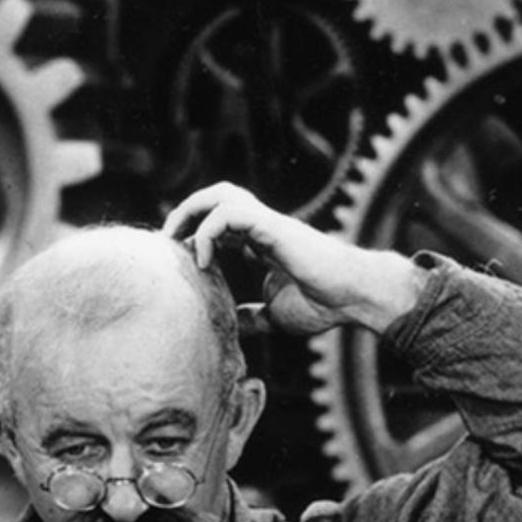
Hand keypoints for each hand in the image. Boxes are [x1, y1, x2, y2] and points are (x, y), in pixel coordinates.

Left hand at [161, 181, 424, 335]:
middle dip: (186, 211)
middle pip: (217, 196)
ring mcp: (268, 224)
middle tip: (167, 240)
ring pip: (221, 194)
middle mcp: (262, 227)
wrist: (354, 296)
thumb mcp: (276, 315)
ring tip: (176, 242)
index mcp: (261, 243)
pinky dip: (208, 232)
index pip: (219, 222)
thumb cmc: (324, 304)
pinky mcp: (274, 227)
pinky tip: (203, 262)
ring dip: (191, 212)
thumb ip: (252, 316)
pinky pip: (231, 213)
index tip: (176, 261)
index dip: (194, 234)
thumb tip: (231, 326)